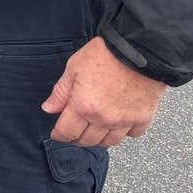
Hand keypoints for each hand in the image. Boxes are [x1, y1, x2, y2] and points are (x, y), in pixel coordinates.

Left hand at [41, 36, 166, 148]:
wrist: (138, 50)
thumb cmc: (104, 55)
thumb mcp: (74, 68)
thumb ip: (61, 92)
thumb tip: (49, 108)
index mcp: (83, 106)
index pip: (67, 132)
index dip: (59, 135)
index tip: (57, 134)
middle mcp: (104, 119)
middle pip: (88, 140)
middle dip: (77, 138)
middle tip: (74, 132)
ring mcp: (125, 121)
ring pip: (110, 142)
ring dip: (99, 139)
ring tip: (94, 131)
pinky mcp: (143, 118)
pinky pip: (132, 135)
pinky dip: (124, 132)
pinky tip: (118, 124)